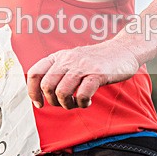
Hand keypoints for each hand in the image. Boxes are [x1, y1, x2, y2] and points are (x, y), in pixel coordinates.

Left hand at [26, 42, 140, 109]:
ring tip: (76, 104)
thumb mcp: (73, 60)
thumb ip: (58, 71)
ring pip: (61, 92)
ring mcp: (82, 66)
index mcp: (59, 57)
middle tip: (64, 104)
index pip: (34, 73)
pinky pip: (82, 95)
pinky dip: (82, 104)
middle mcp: (68, 60)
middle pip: (47, 86)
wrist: (124, 50)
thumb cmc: (97, 60)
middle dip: (53, 101)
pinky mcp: (97, 74)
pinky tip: (88, 101)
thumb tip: (42, 93)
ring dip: (67, 105)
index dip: (32, 92)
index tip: (39, 104)